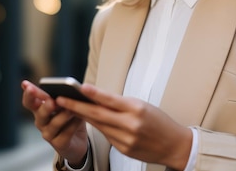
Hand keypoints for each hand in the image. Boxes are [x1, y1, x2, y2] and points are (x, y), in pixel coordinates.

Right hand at [21, 80, 88, 166]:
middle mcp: (41, 121)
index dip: (28, 94)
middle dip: (45, 106)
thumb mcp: (67, 103)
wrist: (79, 139)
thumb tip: (67, 87)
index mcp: (39, 108)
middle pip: (39, 113)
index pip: (30, 101)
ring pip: (53, 124)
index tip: (26, 84)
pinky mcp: (59, 144)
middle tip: (52, 101)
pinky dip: (73, 125)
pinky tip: (79, 118)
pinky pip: (66, 133)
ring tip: (70, 109)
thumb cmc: (70, 116)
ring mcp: (48, 134)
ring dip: (63, 116)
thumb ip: (63, 96)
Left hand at [57, 84, 192, 169]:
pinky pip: (106, 135)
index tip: (79, 87)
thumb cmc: (158, 121)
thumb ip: (120, 103)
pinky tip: (88, 119)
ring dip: (83, 116)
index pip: (110, 99)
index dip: (93, 93)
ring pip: (99, 125)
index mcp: (137, 109)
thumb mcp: (142, 105)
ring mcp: (126, 139)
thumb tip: (96, 97)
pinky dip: (97, 126)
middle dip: (77, 106)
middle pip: (98, 114)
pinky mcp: (123, 149)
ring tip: (69, 106)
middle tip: (60, 99)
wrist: (174, 145)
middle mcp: (130, 124)